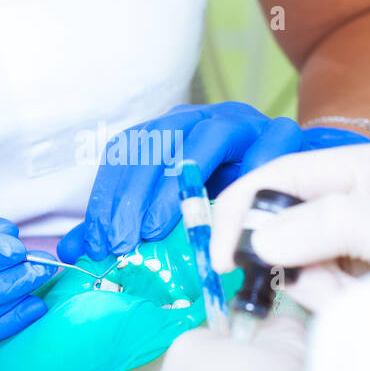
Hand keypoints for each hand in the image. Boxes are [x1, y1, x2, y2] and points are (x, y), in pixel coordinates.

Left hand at [59, 105, 308, 261]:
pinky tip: (232, 209)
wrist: (296, 173)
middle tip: (121, 241)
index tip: (97, 241)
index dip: (106, 195)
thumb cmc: (230, 191)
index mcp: (169, 131)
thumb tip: (73, 251)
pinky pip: (268, 145)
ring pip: (208, 137)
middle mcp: (201, 119)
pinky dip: (251, 172)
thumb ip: (127, 223)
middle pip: (160, 142)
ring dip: (179, 183)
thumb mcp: (175, 207)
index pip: (127, 151)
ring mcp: (243, 122)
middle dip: (134, 193)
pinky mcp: (283, 132)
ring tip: (159, 229)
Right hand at [211, 137, 369, 310]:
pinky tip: (369, 306)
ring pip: (302, 265)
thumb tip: (260, 239)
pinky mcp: (366, 280)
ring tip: (367, 297)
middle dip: (295, 261)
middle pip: (287, 222)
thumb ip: (328, 225)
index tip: (220, 257)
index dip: (243, 210)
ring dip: (322, 291)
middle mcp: (364, 196)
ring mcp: (365, 240)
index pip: (285, 174)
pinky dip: (336, 307)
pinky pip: (323, 293)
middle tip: (327, 287)